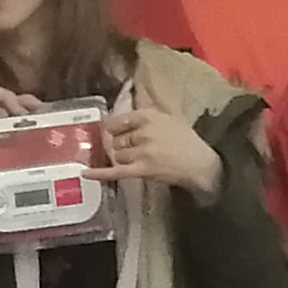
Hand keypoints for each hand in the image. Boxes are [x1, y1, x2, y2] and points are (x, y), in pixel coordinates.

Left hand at [101, 103, 218, 197]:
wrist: (201, 164)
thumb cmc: (186, 141)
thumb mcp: (169, 118)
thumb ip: (146, 117)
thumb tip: (125, 114)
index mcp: (150, 116)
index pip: (121, 120)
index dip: (113, 128)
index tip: (110, 132)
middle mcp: (144, 132)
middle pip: (116, 139)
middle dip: (118, 145)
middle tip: (128, 150)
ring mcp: (142, 152)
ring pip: (116, 155)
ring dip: (119, 159)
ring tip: (133, 161)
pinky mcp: (141, 170)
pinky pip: (114, 171)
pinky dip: (99, 173)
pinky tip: (85, 173)